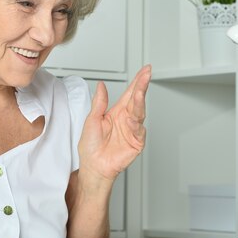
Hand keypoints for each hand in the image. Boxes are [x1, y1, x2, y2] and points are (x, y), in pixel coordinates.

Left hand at [78, 65, 151, 182]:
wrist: (93, 166)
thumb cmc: (91, 146)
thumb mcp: (92, 120)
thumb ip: (99, 102)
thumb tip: (101, 85)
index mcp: (117, 112)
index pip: (129, 93)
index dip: (137, 81)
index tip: (145, 70)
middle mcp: (126, 119)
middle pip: (137, 99)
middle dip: (142, 86)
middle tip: (146, 74)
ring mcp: (132, 130)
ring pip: (139, 112)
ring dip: (140, 101)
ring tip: (139, 92)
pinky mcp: (136, 142)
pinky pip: (138, 131)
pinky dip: (135, 124)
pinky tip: (131, 119)